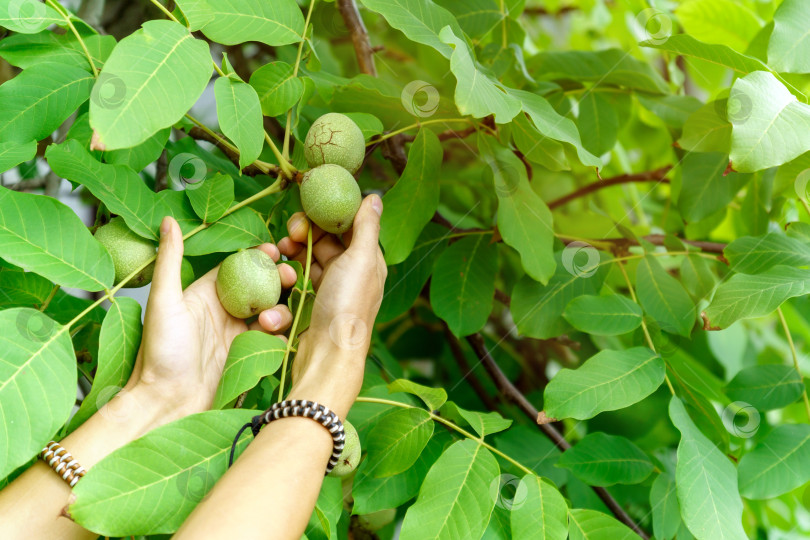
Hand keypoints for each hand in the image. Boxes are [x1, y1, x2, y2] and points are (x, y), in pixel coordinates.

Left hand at [125, 216, 298, 419]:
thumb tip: (167, 220)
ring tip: (270, 321)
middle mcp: (223, 311)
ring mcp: (237, 333)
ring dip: (279, 310)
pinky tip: (279, 337)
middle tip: (291, 276)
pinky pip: (273, 339)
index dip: (258, 255)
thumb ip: (171, 260)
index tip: (276, 249)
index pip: (238, 266)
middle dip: (278, 279)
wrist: (168, 404)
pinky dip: (281, 335)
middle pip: (260, 286)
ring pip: (271, 310)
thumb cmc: (160, 354)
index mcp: (205, 293)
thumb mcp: (164, 300)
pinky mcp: (247, 355)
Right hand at [277, 195, 385, 417]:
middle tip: (290, 230)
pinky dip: (292, 273)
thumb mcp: (361, 260)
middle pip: (328, 241)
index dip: (329, 215)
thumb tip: (375, 196)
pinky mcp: (315, 305)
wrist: (328, 355)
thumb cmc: (348, 305)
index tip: (308, 208)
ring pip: (312, 259)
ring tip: (282, 249)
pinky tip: (282, 268)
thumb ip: (366, 227)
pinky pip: (302, 280)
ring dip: (295, 251)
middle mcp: (353, 274)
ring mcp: (333, 290)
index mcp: (369, 261)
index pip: (350, 226)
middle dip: (307, 232)